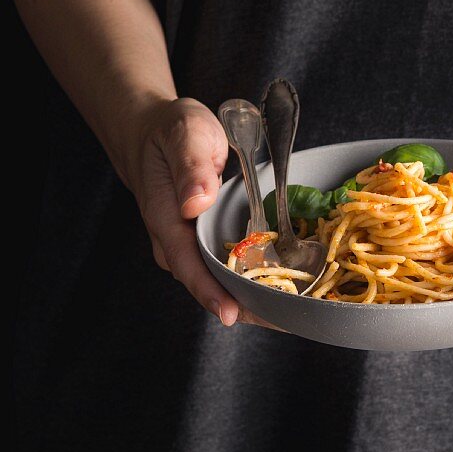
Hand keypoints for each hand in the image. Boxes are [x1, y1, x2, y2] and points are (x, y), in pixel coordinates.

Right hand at [121, 96, 271, 327]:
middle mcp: (179, 245)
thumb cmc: (171, 132)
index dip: (212, 292)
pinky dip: (260, 281)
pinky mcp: (208, 246)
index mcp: (168, 222)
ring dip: (258, 299)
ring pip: (226, 283)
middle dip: (248, 306)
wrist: (154, 133)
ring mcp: (194, 249)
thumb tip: (196, 201)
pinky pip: (233, 271)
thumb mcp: (184, 134)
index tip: (232, 313)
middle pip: (212, 286)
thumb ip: (191, 167)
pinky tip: (290, 290)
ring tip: (298, 312)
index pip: (189, 266)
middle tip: (289, 319)